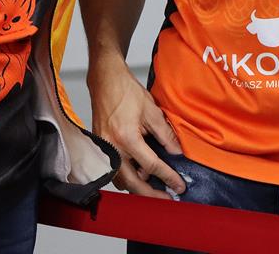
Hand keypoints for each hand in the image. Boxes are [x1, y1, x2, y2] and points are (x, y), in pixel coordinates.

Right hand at [87, 59, 185, 197]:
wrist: (105, 80)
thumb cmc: (125, 91)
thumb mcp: (152, 111)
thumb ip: (165, 134)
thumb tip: (176, 152)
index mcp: (127, 138)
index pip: (152, 166)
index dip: (168, 177)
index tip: (178, 185)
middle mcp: (112, 148)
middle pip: (133, 183)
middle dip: (151, 194)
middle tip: (167, 198)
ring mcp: (104, 150)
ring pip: (120, 180)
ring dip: (137, 186)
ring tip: (154, 184)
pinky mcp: (100, 148)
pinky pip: (113, 170)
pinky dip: (126, 176)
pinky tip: (138, 171)